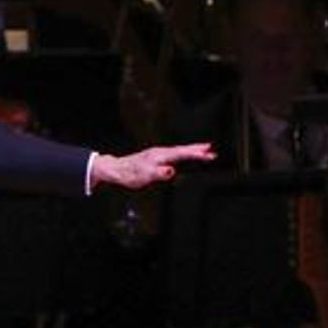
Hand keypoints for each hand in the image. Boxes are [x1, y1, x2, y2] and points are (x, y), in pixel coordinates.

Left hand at [92, 142, 213, 189]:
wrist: (116, 169)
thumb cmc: (129, 174)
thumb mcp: (144, 176)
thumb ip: (158, 174)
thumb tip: (172, 171)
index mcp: (159, 156)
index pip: (182, 154)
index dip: (196, 154)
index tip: (209, 154)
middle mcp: (160, 152)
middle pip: (182, 150)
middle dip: (197, 150)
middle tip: (212, 151)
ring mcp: (157, 154)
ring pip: (178, 151)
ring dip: (192, 151)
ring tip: (205, 150)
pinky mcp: (155, 157)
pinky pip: (173, 154)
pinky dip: (183, 153)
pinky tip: (185, 156)